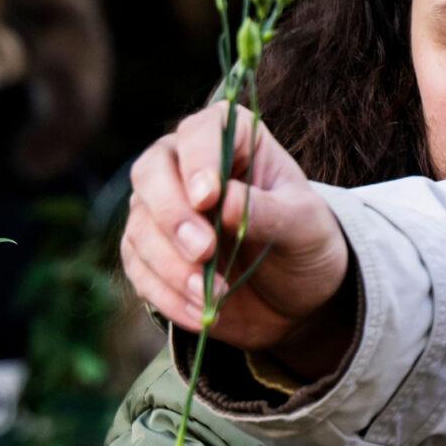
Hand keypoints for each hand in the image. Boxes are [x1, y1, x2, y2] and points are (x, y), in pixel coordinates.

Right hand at [124, 105, 352, 370]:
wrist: (298, 296)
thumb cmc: (306, 244)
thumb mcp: (306, 226)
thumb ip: (269, 211)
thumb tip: (224, 201)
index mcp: (232, 140)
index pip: (199, 132)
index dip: (198, 160)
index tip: (208, 197)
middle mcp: (185, 165)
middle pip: (151, 173)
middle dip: (172, 215)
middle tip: (204, 251)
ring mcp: (162, 209)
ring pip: (140, 226)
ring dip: (171, 264)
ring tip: (210, 295)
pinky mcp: (150, 254)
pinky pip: (139, 269)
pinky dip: (166, 294)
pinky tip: (199, 313)